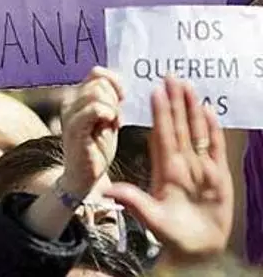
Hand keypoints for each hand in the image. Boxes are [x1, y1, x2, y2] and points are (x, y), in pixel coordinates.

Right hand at [60, 67, 123, 196]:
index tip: (122, 99)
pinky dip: (107, 114)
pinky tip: (111, 126)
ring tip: (112, 125)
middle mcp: (69, 102)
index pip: (96, 73)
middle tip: (115, 119)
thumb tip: (116, 83)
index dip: (114, 82)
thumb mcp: (106, 118)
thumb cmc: (97, 147)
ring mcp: (70, 115)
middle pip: (100, 83)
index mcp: (77, 97)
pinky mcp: (74, 129)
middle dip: (115, 99)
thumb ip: (108, 99)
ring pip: (97, 93)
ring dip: (112, 108)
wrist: (84, 176)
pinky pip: (93, 109)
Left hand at [106, 78, 231, 264]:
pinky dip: (214, 130)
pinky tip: (209, 111)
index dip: (160, 113)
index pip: (161, 134)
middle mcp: (182, 164)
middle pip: (179, 126)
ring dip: (193, 109)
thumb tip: (107, 193)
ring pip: (197, 131)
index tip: (154, 91)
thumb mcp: (150, 217)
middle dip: (175, 102)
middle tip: (171, 76)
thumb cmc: (172, 234)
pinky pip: (215, 148)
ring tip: (189, 86)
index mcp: (165, 170)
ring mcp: (201, 168)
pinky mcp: (218, 177)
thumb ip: (133, 202)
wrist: (196, 250)